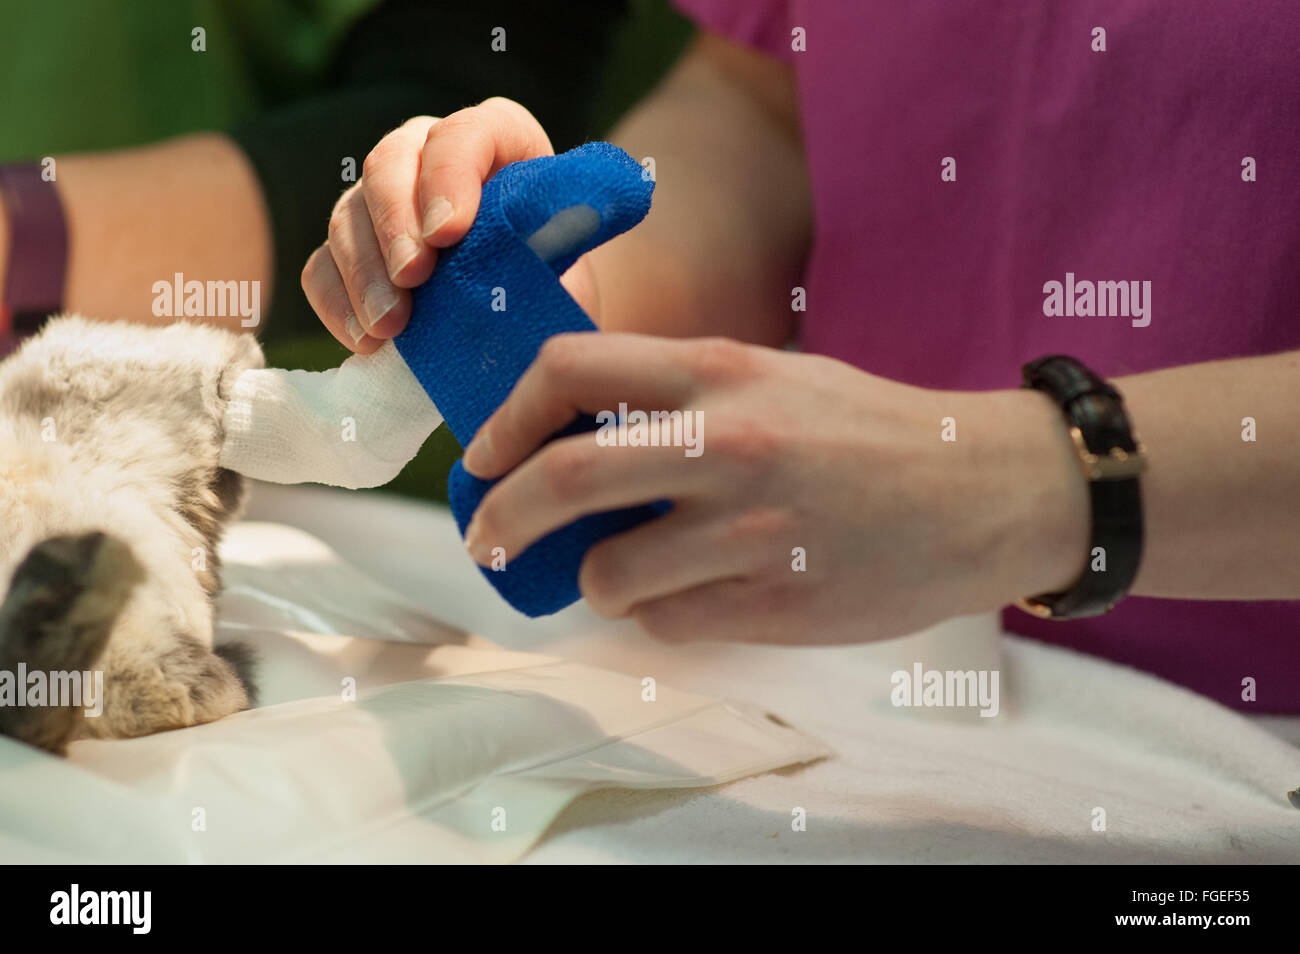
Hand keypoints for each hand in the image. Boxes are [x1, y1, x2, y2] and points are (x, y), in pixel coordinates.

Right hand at [300, 98, 599, 353]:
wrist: (526, 327)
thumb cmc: (553, 288)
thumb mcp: (568, 271)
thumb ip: (551, 255)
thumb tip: (532, 266)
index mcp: (499, 144)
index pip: (468, 131)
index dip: (451, 173)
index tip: (449, 232)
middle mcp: (430, 157)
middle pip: (389, 162)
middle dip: (396, 223)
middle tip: (412, 277)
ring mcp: (384, 202)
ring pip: (348, 214)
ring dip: (365, 273)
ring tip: (391, 327)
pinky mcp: (353, 252)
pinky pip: (322, 268)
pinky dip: (338, 304)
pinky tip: (368, 341)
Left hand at [459, 333, 1090, 643]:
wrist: (983, 492)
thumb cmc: (872, 429)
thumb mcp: (774, 377)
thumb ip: (679, 398)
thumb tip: (572, 440)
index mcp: (721, 372)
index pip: (569, 368)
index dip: (506, 414)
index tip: (487, 452)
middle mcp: (726, 445)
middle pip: (561, 479)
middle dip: (499, 518)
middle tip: (488, 539)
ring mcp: (750, 531)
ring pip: (609, 575)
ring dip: (598, 581)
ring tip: (631, 571)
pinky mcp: (775, 604)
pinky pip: (669, 622)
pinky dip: (663, 614)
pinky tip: (702, 593)